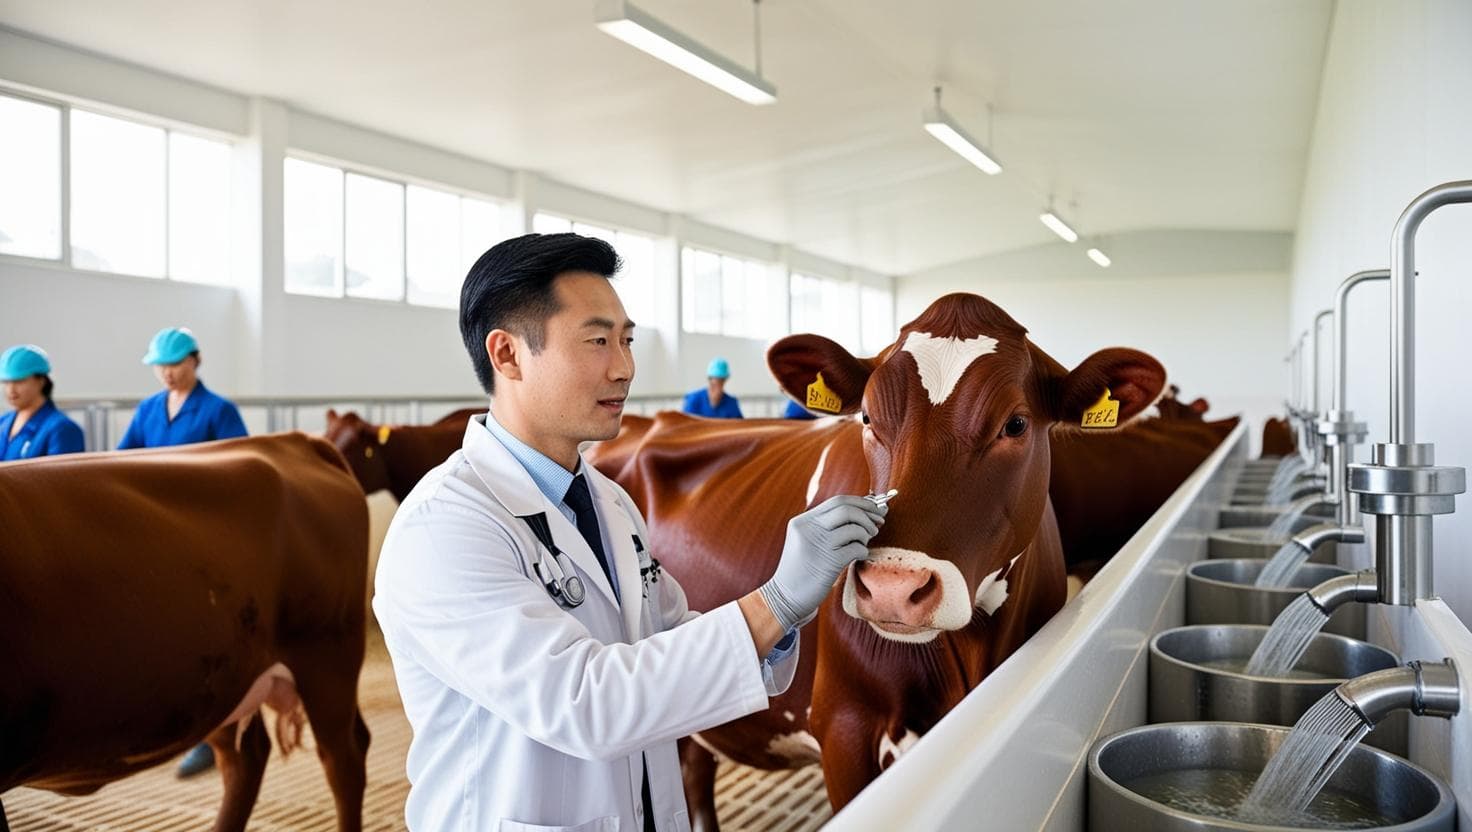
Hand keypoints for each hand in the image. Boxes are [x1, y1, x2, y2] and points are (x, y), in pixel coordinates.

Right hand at [758, 495, 887, 631]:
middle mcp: (808, 529)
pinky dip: (863, 551)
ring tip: (864, 542)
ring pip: (854, 528)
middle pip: (846, 509)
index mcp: (803, 521)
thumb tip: (862, 512)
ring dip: (866, 534)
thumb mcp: (806, 541)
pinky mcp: (828, 563)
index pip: (838, 501)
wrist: (785, 598)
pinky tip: (859, 556)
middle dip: (868, 515)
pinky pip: (856, 548)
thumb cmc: (801, 570)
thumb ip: (826, 527)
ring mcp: (818, 545)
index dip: (862, 503)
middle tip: (878, 524)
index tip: (875, 509)